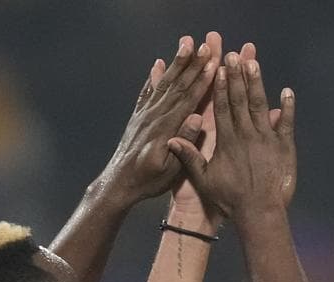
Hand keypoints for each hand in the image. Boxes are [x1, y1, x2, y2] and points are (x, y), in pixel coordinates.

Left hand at [97, 36, 217, 206]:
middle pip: (178, 84)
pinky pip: (148, 92)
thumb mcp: (170, 169)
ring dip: (177, 63)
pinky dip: (155, 77)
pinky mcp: (138, 118)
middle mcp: (155, 116)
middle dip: (193, 64)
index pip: (189, 98)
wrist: (118, 184)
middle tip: (205, 44)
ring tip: (186, 44)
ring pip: (165, 83)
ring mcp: (145, 115)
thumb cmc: (148, 181)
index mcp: (167, 128)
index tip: (215, 63)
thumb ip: (184, 144)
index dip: (202, 80)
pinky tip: (158, 65)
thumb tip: (197, 118)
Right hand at [168, 50, 295, 218]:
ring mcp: (267, 139)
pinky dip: (287, 107)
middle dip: (236, 75)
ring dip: (257, 83)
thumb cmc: (229, 199)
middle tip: (233, 54)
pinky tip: (287, 91)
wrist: (259, 212)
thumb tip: (171, 138)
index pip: (221, 107)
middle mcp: (246, 135)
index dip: (219, 86)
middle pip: (240, 100)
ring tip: (253, 62)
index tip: (217, 67)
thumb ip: (189, 157)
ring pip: (260, 106)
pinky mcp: (284, 148)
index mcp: (226, 140)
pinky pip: (287, 123)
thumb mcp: (203, 179)